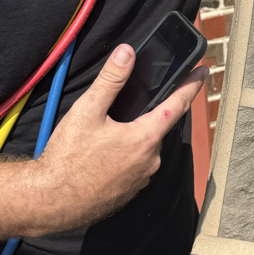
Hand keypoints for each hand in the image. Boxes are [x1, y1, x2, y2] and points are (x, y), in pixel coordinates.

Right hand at [31, 43, 207, 232]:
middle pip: (156, 127)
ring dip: (131, 137)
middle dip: (144, 115)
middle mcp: (150, 160)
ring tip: (103, 136)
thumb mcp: (87, 111)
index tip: (202, 73)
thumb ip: (111, 80)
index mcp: (145, 138)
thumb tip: (127, 53)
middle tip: (121, 110)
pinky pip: (134, 166)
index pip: (178, 105)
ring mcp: (141, 179)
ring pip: (144, 148)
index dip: (191, 86)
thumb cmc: (68, 158)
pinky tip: (101, 155)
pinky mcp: (129, 192)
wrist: (50, 201)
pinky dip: (124, 156)